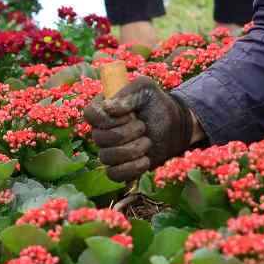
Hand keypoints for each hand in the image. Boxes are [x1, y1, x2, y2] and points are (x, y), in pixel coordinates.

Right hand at [82, 77, 197, 182]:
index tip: (129, 115)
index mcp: (103, 108)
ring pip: (106, 157)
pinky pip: (113, 174)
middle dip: (126, 133)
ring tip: (148, 142)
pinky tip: (145, 159)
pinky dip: (131, 168)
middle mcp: (101, 129)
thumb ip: (129, 93)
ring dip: (132, 150)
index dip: (108, 118)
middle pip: (100, 138)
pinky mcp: (118, 167)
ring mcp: (108, 149)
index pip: (90, 115)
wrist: (173, 126)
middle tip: (143, 127)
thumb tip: (108, 108)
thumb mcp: (146, 89)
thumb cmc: (156, 104)